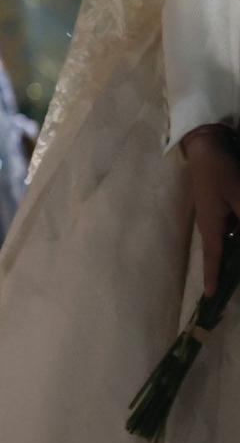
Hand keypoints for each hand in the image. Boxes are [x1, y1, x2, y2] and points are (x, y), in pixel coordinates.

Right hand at [183, 125, 239, 294]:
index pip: (213, 257)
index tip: (210, 296)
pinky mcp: (218, 206)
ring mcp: (213, 215)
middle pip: (220, 252)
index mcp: (212, 226)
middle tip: (224, 284)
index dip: (213, 277)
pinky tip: (236, 232)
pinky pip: (229, 228)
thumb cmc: (222, 172)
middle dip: (224, 268)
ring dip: (231, 252)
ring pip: (226, 240)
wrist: (206, 146)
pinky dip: (234, 236)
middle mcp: (210, 224)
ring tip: (232, 265)